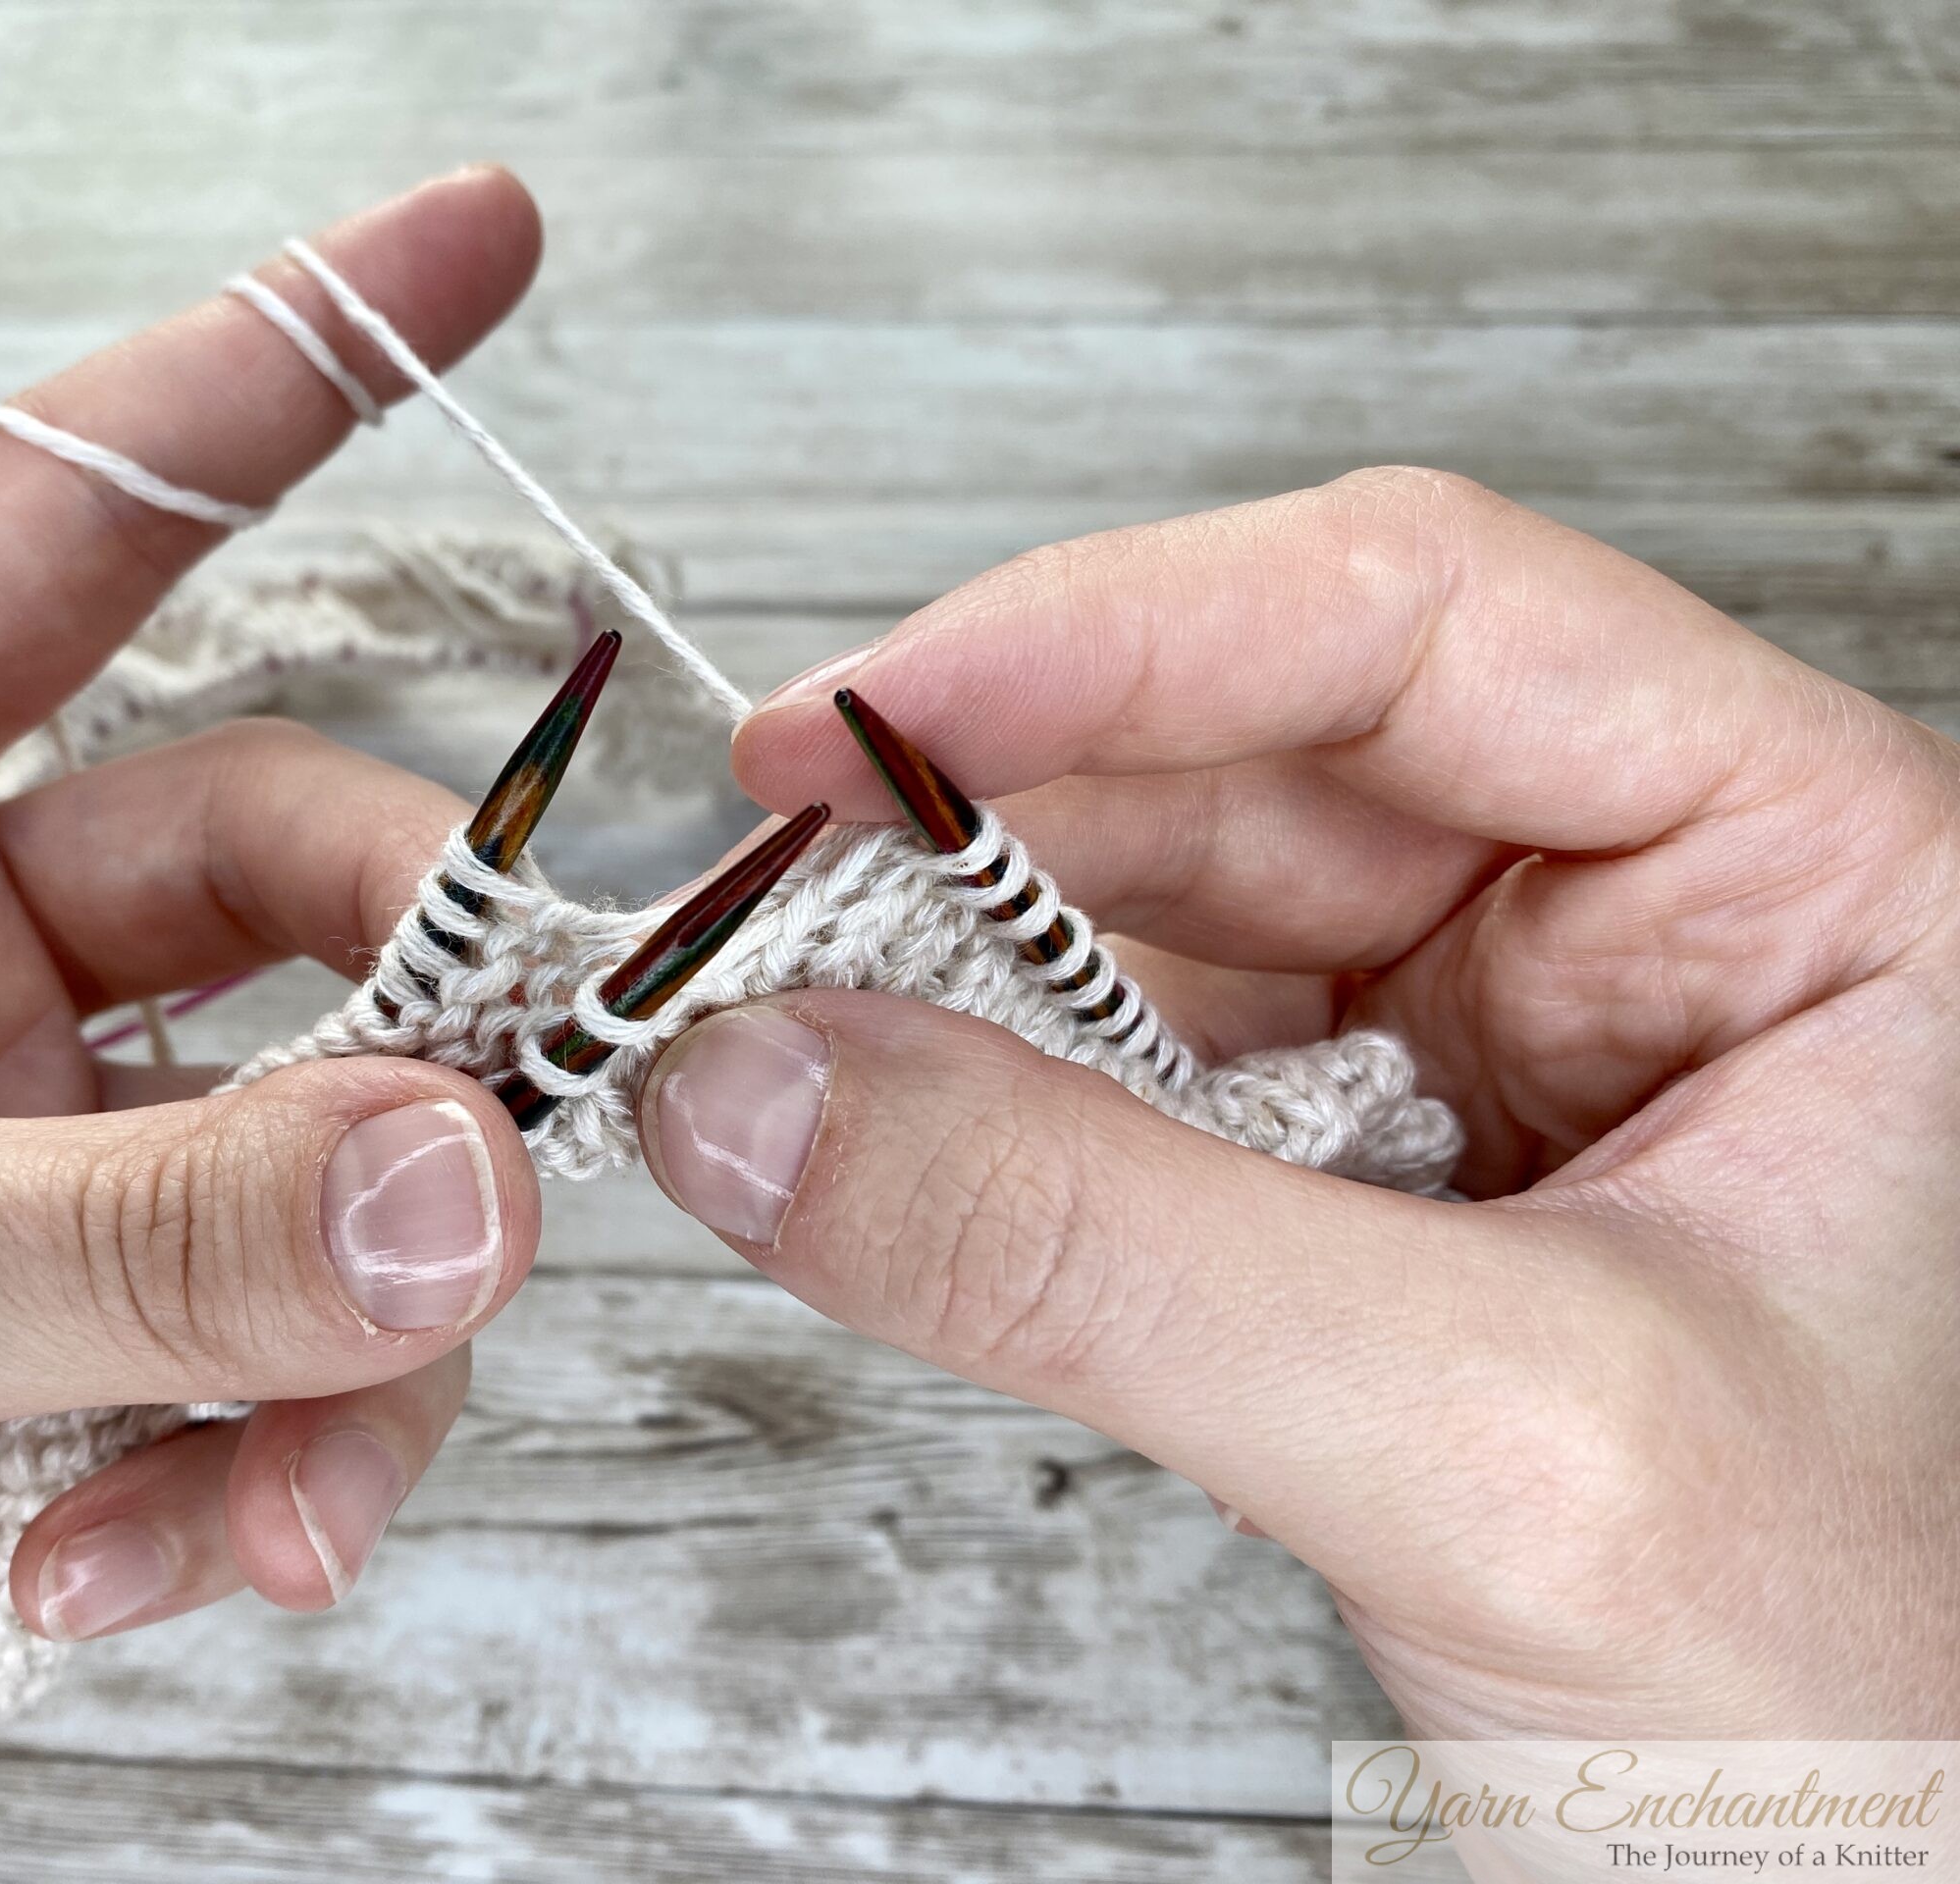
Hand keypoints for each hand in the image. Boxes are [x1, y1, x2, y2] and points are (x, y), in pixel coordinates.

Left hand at [0, 168, 546, 1881]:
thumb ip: (118, 1228)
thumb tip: (455, 1179)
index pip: (59, 524)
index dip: (273, 372)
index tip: (472, 250)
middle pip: (295, 872)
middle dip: (414, 1011)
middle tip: (494, 1140)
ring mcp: (37, 1168)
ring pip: (348, 1143)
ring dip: (366, 1313)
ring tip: (287, 1469)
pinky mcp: (109, 1364)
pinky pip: (313, 1357)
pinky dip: (292, 1468)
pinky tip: (167, 1562)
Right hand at [642, 468, 1959, 1737]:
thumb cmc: (1860, 1707)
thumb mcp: (1489, 1445)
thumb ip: (1101, 1251)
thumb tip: (762, 1091)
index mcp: (1800, 875)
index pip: (1422, 621)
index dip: (1122, 633)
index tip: (876, 718)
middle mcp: (1635, 922)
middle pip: (1245, 752)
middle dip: (985, 821)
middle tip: (762, 891)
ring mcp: (1482, 1048)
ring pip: (1158, 908)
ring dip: (957, 965)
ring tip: (787, 1033)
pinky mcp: (1352, 1178)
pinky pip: (1121, 1069)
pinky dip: (980, 1096)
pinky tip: (887, 1132)